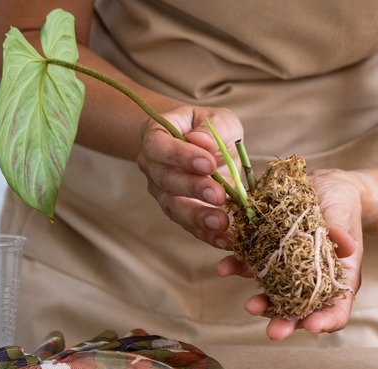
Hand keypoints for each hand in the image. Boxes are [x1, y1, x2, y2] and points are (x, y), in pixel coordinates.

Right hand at [137, 106, 243, 247]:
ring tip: (221, 222)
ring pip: (174, 207)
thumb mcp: (218, 120)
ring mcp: (163, 192)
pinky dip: (207, 235)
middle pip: (166, 179)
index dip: (180, 155)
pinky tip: (224, 239)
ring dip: (198, 217)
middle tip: (218, 195)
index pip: (158, 146)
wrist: (211, 148)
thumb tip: (202, 141)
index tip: (207, 163)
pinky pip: (189, 226)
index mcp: (157, 135)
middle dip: (193, 188)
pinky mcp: (180, 212)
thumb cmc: (212, 129)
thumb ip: (212, 129)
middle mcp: (153, 166)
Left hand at [237, 168, 365, 339]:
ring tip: (250, 306)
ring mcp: (287, 269)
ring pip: (274, 294)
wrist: (323, 187)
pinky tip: (225, 267)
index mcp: (338, 278)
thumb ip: (341, 232)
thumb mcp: (344, 216)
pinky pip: (250, 265)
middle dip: (286, 321)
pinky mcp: (267, 253)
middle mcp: (311, 280)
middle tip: (274, 332)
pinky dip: (237, 267)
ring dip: (261, 303)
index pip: (337, 310)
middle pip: (301, 310)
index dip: (326, 320)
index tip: (313, 326)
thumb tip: (346, 246)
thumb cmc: (342, 205)